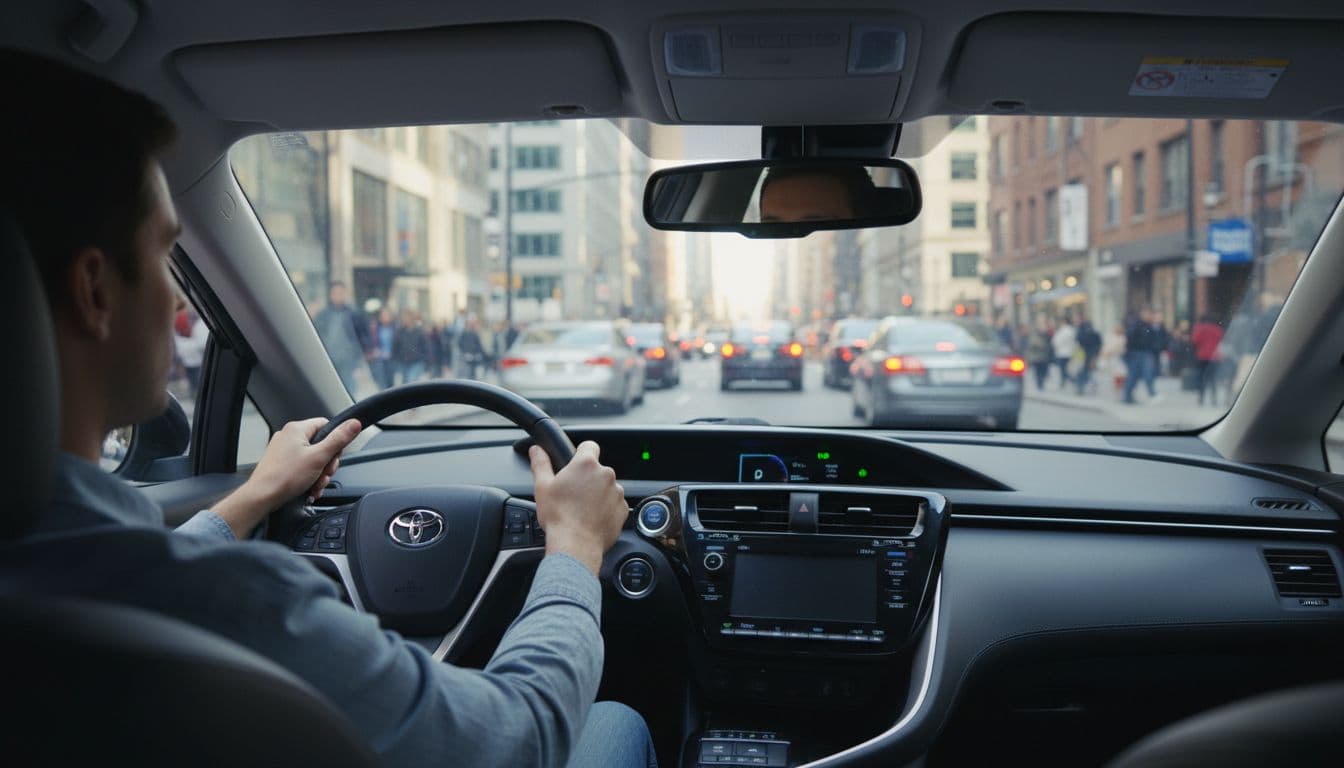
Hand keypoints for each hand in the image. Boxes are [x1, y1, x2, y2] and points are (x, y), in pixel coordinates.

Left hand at [212, 417, 361, 537]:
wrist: (262, 497)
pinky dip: (309, 477)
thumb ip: (339, 439)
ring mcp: (283, 450)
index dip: (335, 442)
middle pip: (321, 444)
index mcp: (297, 429)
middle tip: (324, 474)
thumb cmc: (284, 477)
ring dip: (319, 474)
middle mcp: (289, 436)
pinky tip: (309, 489)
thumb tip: (354, 424)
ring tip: (315, 485)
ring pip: (313, 458)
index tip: (334, 456)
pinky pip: (302, 466)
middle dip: (327, 464)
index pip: (326, 426)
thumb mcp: (319, 457)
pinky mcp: (281, 463)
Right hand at [529, 441, 626, 575]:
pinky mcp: (622, 509)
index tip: (575, 464)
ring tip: (582, 509)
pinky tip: (592, 518)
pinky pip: (614, 504)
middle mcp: (605, 474)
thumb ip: (541, 463)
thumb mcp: (542, 487)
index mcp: (586, 464)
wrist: (575, 545)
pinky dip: (606, 509)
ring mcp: (617, 492)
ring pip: (607, 487)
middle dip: (587, 479)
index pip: (589, 446)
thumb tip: (536, 450)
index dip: (581, 453)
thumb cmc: (558, 516)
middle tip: (573, 494)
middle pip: (597, 470)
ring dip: (597, 494)